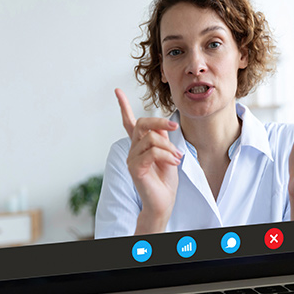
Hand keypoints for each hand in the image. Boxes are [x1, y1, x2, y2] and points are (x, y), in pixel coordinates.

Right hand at [115, 88, 181, 233]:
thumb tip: (162, 126)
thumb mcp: (167, 154)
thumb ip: (162, 139)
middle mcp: (133, 149)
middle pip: (142, 123)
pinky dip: (166, 156)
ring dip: (169, 146)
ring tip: (177, 158)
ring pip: (151, 138)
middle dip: (160, 122)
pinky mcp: (135, 168)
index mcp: (140, 145)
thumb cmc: (165, 179)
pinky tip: (174, 162)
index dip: (123, 106)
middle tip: (175, 128)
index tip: (117, 91)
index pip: (128, 122)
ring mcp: (132, 159)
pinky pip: (152, 152)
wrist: (163, 201)